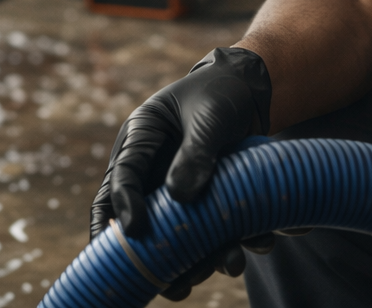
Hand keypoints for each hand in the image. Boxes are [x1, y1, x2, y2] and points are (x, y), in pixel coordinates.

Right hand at [90, 47, 272, 298]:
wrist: (250, 90)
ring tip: (218, 269)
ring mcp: (174, 187)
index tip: (136, 231)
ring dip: (194, 258)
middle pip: (138, 217)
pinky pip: (206, 231)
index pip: (121, 178)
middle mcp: (151, 168)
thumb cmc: (222, 93)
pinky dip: (223, 246)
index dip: (124, 206)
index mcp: (141, 137)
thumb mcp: (211, 116)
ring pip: (173, 233)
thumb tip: (180, 197)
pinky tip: (246, 251)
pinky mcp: (201, 201)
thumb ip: (197, 151)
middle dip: (152, 253)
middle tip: (170, 280)